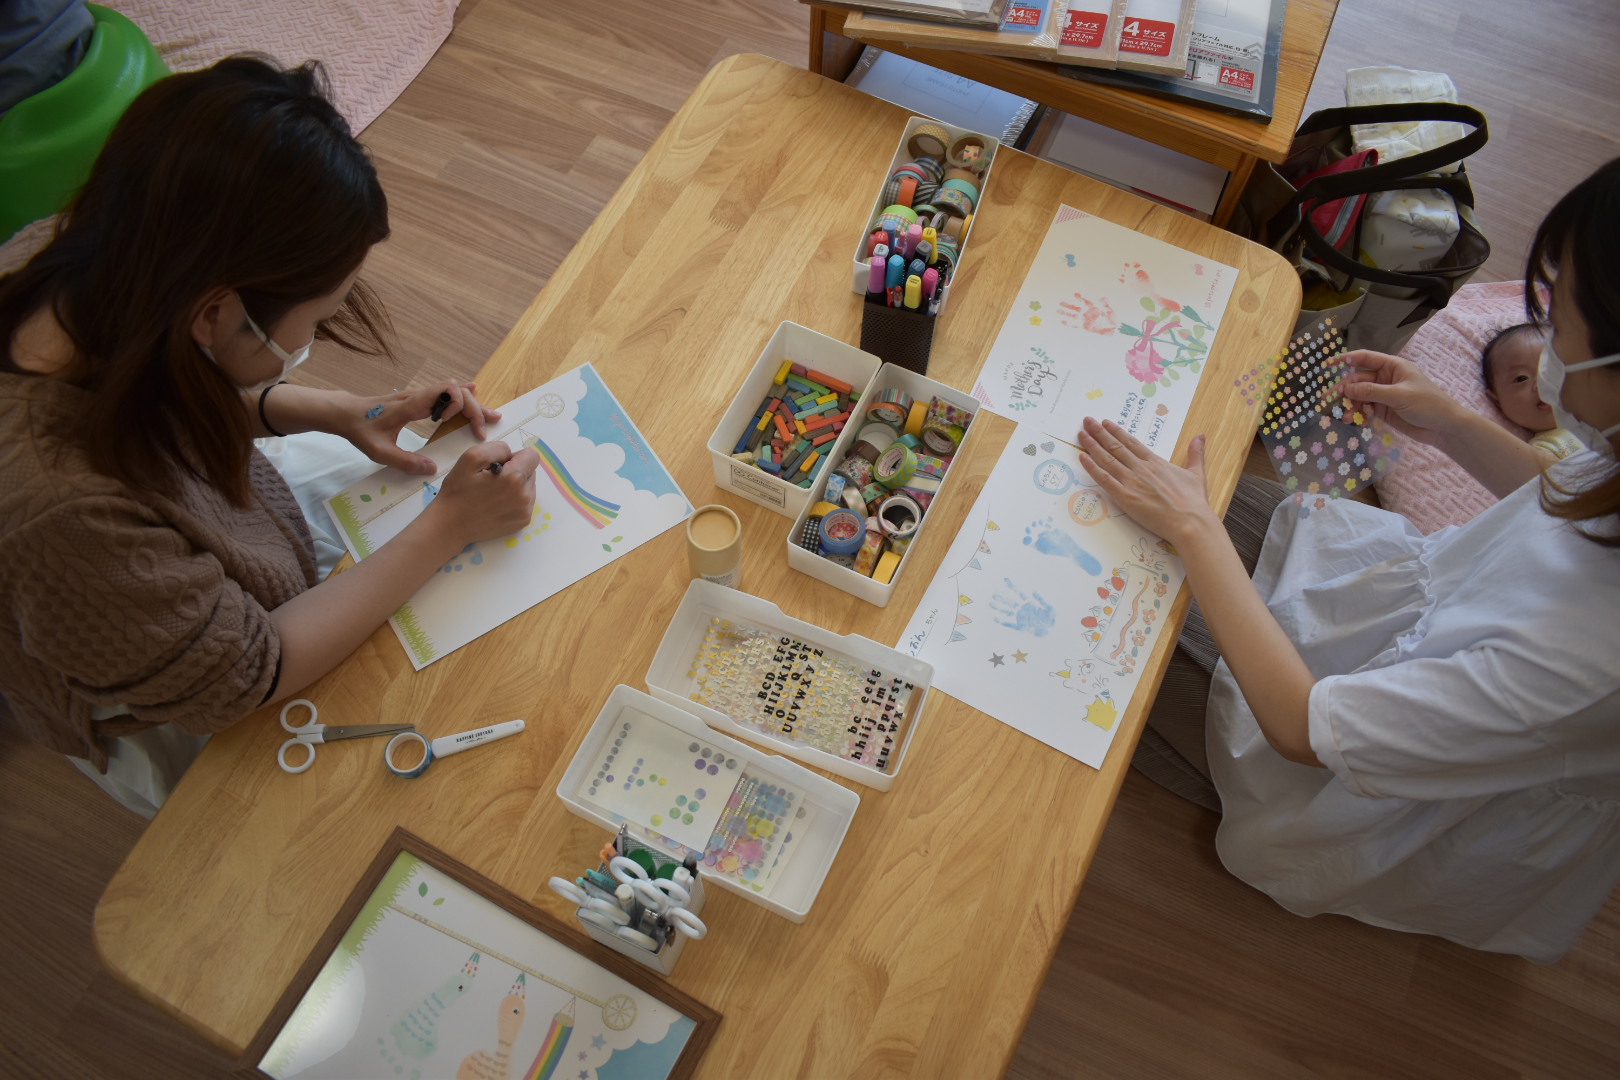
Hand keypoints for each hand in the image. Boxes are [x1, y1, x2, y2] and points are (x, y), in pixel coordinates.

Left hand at [342, 382, 502, 473]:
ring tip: (492, 416)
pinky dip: (463, 398)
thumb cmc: (361, 430)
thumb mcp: (380, 452)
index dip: (462, 406)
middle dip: (475, 408)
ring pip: (453, 391)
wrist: (345, 413)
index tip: (465, 429)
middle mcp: (420, 396)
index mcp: (413, 404)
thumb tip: (433, 469)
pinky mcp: (419, 399)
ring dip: (473, 404)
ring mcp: (420, 396)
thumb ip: (406, 462)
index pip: (447, 391)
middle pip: (457, 391)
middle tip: (485, 430)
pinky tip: (475, 393)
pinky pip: (446, 394)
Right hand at [427, 440, 541, 545]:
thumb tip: (512, 453)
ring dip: (516, 486)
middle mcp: (525, 496)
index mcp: (514, 478)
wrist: (451, 525)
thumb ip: (498, 448)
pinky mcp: (522, 522)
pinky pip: (526, 502)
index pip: (532, 455)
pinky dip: (515, 499)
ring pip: (529, 487)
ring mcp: (525, 511)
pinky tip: (497, 504)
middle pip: (531, 471)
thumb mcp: (471, 458)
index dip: (514, 456)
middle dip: (515, 470)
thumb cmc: (458, 491)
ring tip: (493, 493)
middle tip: (492, 480)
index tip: (498, 465)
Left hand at [1075, 417, 1216, 545]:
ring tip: (1081, 434)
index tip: (1105, 423)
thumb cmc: (1194, 502)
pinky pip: (1104, 479)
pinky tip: (1082, 457)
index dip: (1116, 431)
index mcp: (1156, 462)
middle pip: (1115, 447)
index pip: (1131, 442)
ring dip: (1092, 445)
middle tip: (1086, 421)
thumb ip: (1195, 453)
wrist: (1190, 522)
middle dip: (1099, 433)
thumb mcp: (1197, 473)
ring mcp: (1132, 482)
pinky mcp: (1125, 497)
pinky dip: (1092, 467)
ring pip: (1107, 459)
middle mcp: (1141, 468)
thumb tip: (1200, 436)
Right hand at [1335, 350, 1465, 446]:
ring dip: (1350, 406)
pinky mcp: (1384, 411)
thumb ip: (1371, 391)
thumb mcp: (1399, 395)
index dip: (1346, 360)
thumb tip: (1346, 388)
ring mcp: (1384, 395)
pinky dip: (1358, 415)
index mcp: (1393, 367)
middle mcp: (1386, 379)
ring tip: (1345, 417)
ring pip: (1359, 397)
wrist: (1444, 427)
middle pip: (1358, 380)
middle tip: (1327, 401)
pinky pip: (1365, 410)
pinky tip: (1355, 421)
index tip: (1328, 366)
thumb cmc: (1428, 404)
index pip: (1365, 358)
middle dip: (1344, 390)